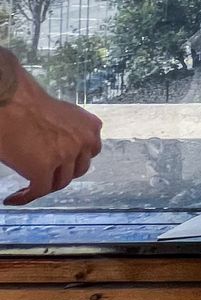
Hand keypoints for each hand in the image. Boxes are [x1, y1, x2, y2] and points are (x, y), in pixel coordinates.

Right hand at [0, 49, 102, 204]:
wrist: (10, 101)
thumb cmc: (28, 104)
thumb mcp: (64, 115)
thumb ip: (71, 132)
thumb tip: (63, 149)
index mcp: (91, 126)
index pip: (89, 153)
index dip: (73, 161)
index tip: (60, 166)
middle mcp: (84, 141)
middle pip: (77, 170)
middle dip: (61, 174)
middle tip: (43, 177)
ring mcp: (65, 156)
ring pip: (59, 183)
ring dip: (44, 186)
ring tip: (27, 187)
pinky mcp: (44, 169)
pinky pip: (38, 191)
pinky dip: (26, 197)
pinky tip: (14, 198)